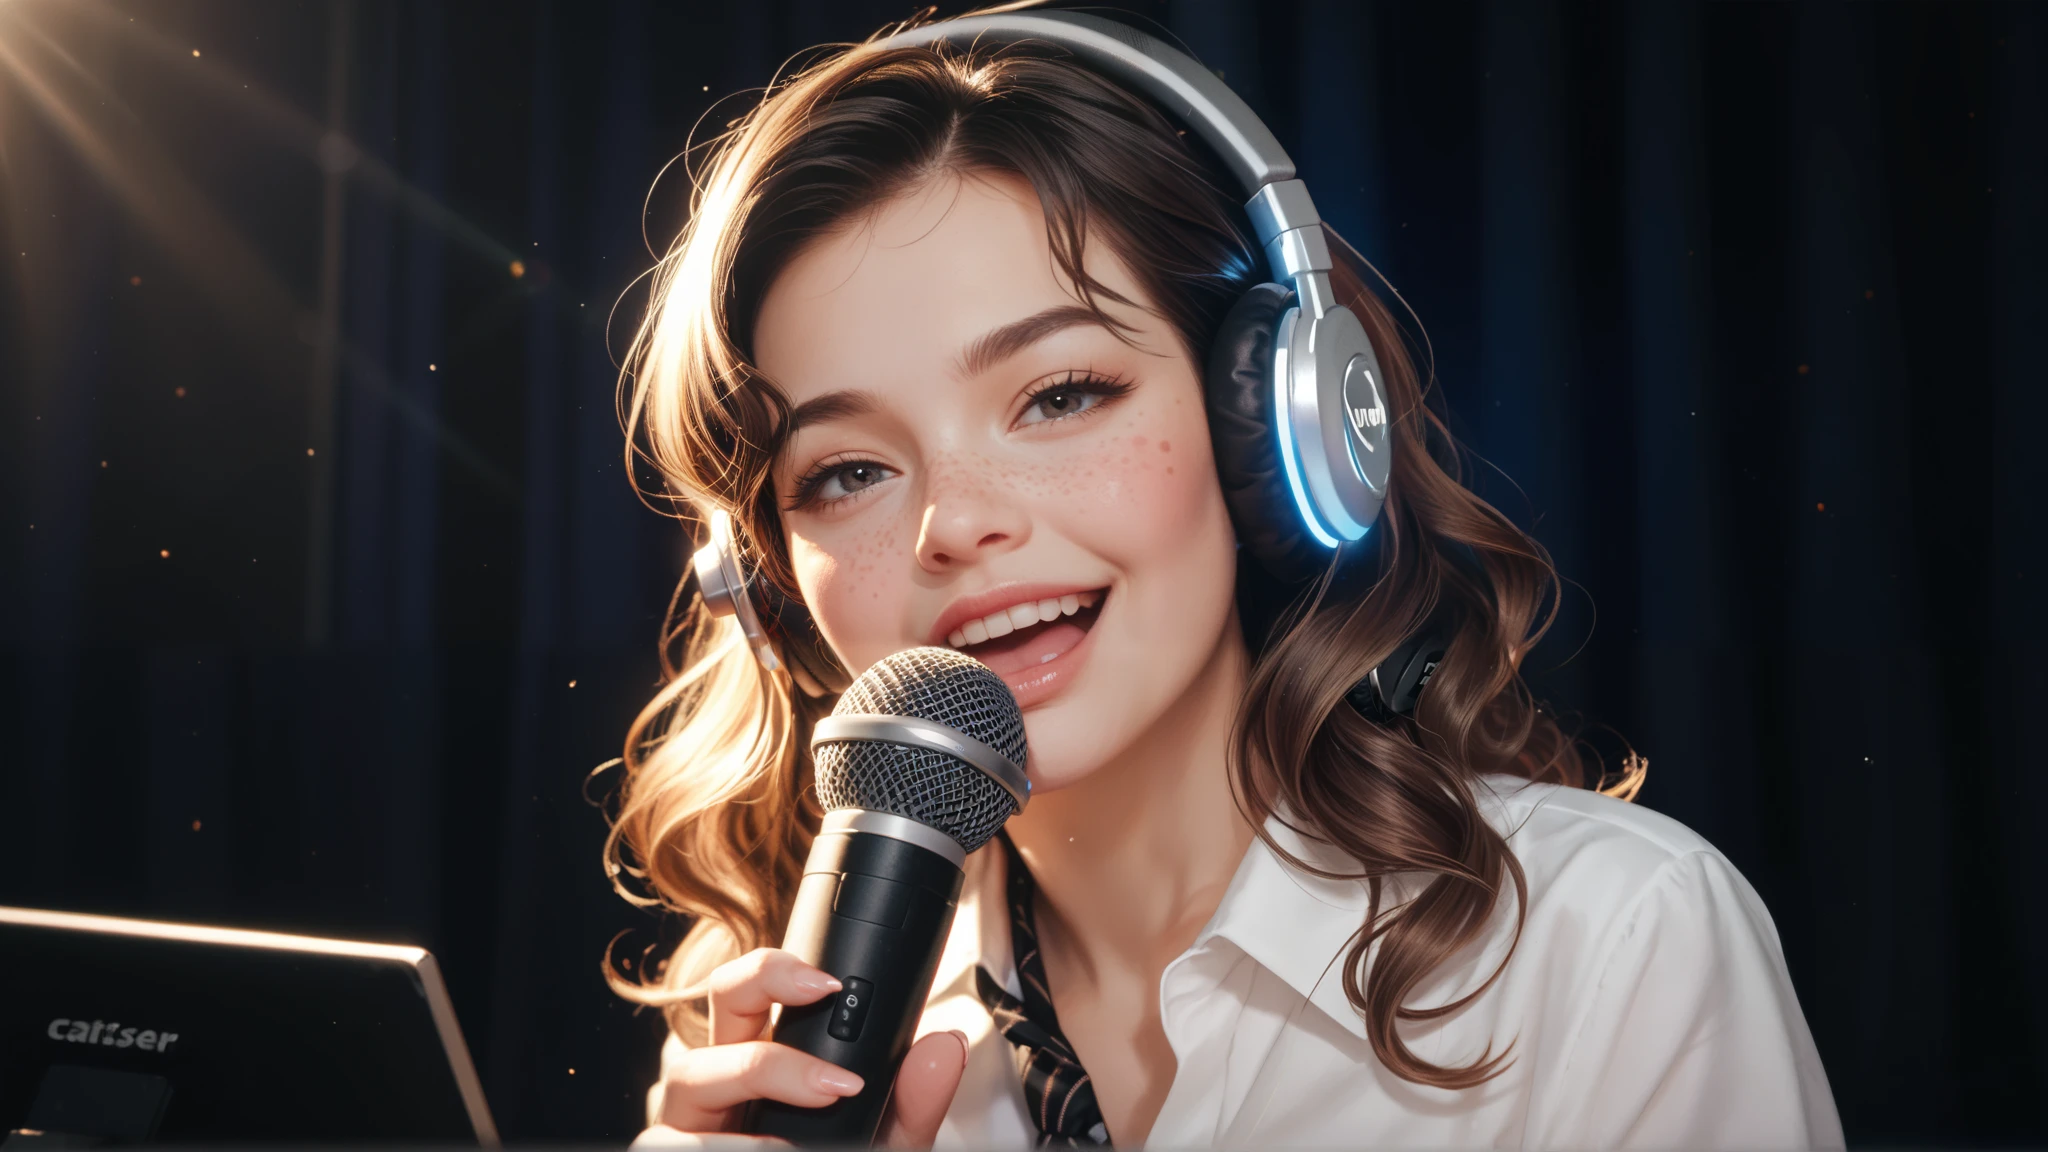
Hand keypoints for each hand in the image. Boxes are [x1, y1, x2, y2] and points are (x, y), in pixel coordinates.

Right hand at [633, 948, 967, 1147]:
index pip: (763, 987)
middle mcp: (724, 1079)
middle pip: (720, 998)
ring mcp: (696, 1122)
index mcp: (769, 1058)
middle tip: (820, 1003)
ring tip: (811, 1107)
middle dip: (761, 985)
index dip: (785, 970)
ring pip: (691, 1072)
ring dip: (753, 1075)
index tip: (833, 983)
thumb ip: (913, 1101)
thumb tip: (945, 1048)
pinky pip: (672, 1142)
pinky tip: (770, 1149)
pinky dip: (720, 1145)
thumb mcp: (884, 1142)